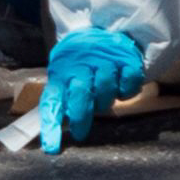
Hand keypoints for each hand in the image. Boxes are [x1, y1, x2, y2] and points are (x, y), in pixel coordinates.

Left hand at [31, 29, 145, 156]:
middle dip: (81, 115)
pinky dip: (126, 90)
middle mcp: (82, 66)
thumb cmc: (80, 64)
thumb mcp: (63, 77)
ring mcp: (106, 61)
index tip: (52, 148)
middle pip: (80, 94)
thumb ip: (60, 100)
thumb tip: (51, 135)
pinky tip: (120, 86)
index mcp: (61, 73)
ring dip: (105, 100)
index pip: (52, 100)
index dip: (51, 125)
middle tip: (80, 131)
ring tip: (102, 97)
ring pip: (106, 90)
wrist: (103, 32)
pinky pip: (128, 83)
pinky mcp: (127, 60)